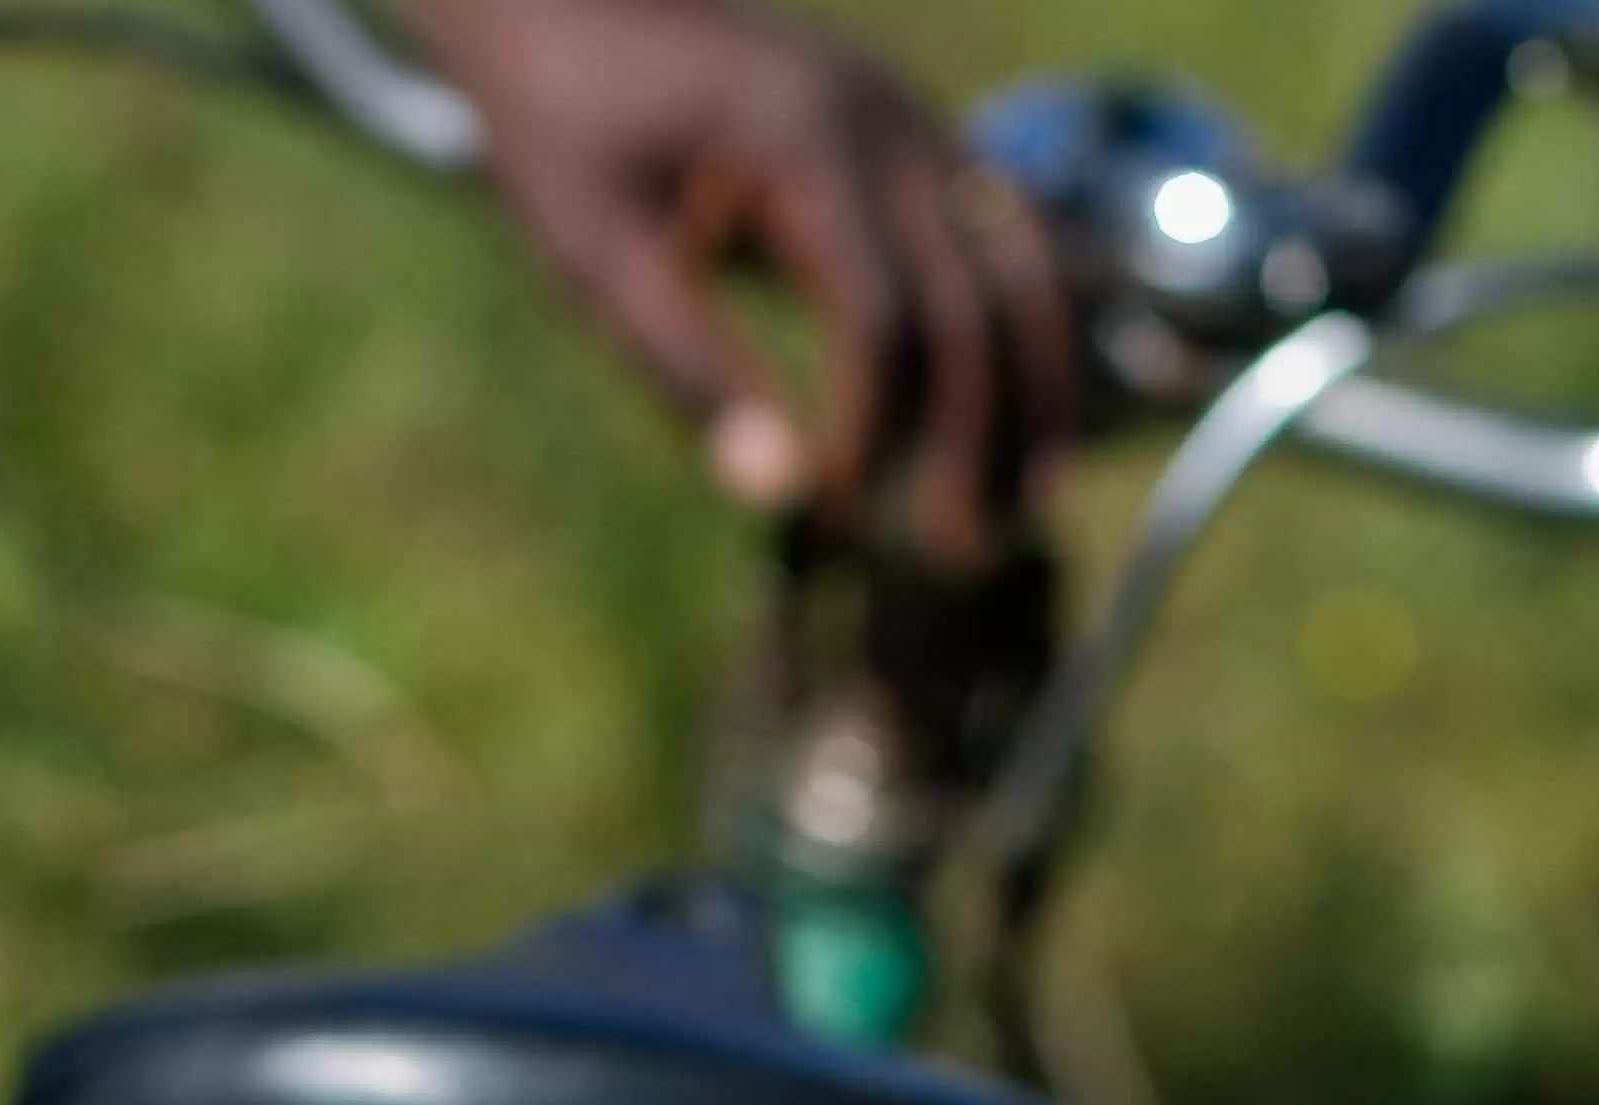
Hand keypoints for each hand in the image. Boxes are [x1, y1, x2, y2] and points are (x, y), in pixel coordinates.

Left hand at [407, 0, 1071, 559]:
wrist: (569, 1)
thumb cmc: (565, 131)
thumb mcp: (597, 256)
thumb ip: (687, 369)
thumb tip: (779, 495)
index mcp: (802, 141)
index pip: (882, 321)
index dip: (873, 435)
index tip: (834, 517)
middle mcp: (882, 118)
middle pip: (970, 306)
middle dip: (971, 440)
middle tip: (958, 555)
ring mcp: (913, 117)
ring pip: (1020, 268)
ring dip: (1034, 394)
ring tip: (1032, 508)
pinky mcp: (916, 133)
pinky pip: (1004, 238)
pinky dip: (1022, 333)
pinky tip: (1021, 427)